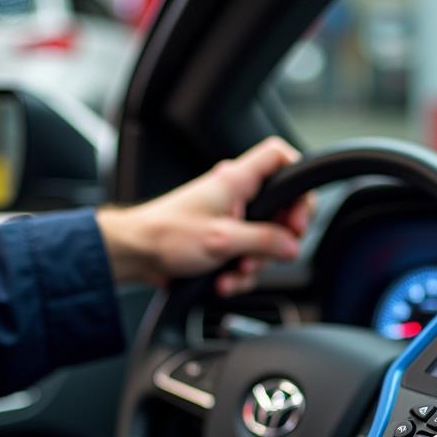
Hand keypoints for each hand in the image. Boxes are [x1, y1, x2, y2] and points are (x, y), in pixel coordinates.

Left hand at [96, 137, 309, 295]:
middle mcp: (236, 195)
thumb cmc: (167, 235)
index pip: (280, 157)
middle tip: (274, 252)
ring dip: (254, 263)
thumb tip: (291, 246)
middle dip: (277, 239)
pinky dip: (238, 272)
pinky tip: (223, 280)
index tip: (298, 213)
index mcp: (237, 180)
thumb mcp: (224, 240)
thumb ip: (264, 241)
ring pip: (264, 240)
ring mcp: (230, 218)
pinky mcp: (223, 241)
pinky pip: (246, 256)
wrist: (137, 255)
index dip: (297, 178)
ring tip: (234, 272)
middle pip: (280, 209)